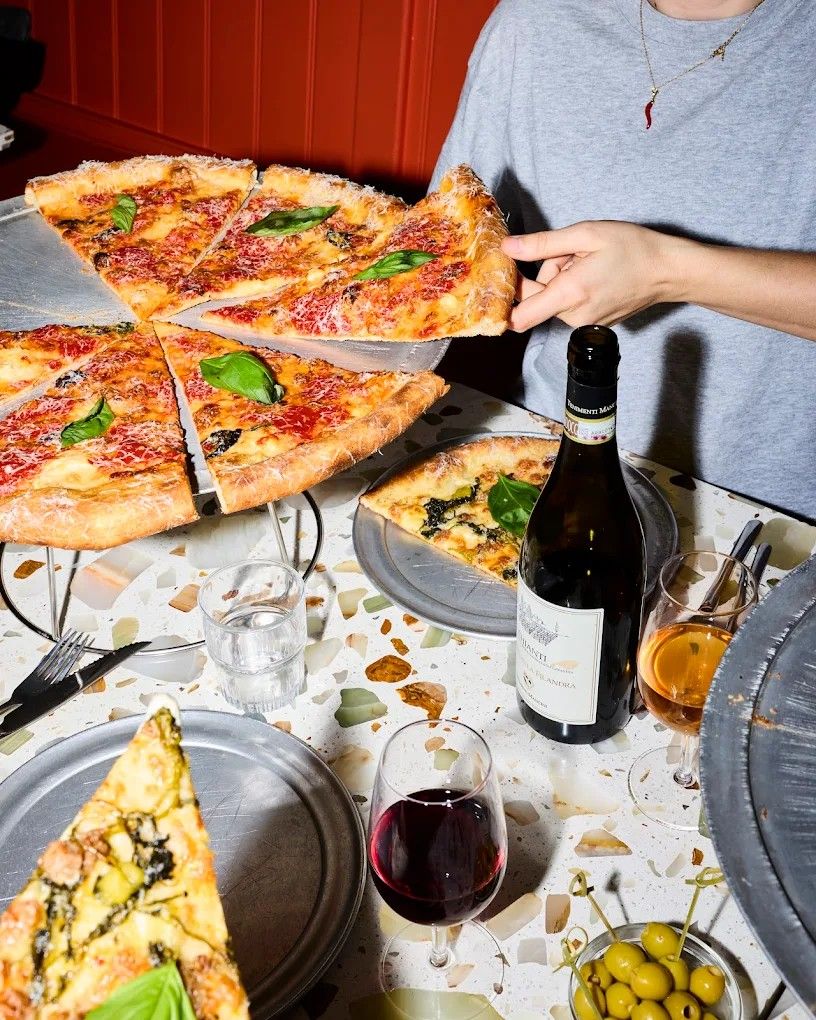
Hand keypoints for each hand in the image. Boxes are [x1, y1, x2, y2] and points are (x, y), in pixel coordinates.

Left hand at [501, 221, 678, 331]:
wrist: (667, 271)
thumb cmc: (632, 248)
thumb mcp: (585, 234)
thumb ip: (542, 245)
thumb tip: (507, 249)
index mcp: (569, 294)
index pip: (519, 316)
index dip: (506, 298)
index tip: (506, 277)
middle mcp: (574, 316)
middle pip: (536, 298)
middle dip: (545, 273)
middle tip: (571, 253)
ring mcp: (583, 323)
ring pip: (552, 299)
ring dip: (560, 278)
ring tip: (588, 261)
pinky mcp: (590, 324)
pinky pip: (568, 304)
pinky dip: (573, 288)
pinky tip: (594, 274)